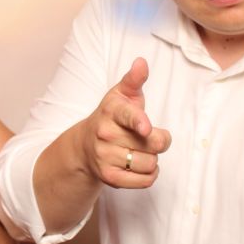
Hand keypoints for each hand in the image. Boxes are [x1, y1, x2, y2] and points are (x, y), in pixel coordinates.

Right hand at [78, 57, 170, 187]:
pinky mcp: (109, 177)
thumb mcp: (121, 95)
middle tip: (147, 136)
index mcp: (111, 111)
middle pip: (153, 142)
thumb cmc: (112, 117)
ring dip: (152, 159)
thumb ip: (134, 79)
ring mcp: (105, 157)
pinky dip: (149, 175)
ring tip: (138, 150)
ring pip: (151, 163)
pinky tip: (139, 166)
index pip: (128, 116)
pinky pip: (146, 180)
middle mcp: (105, 134)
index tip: (146, 128)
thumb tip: (141, 63)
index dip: (139, 122)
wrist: (85, 145)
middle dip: (158, 140)